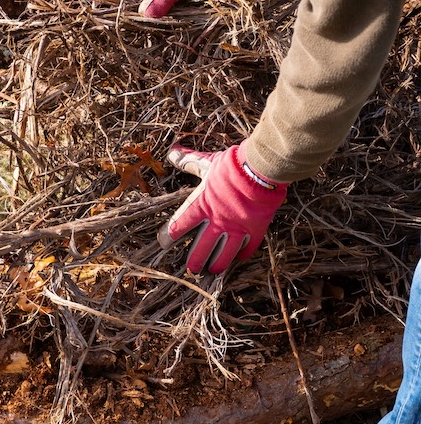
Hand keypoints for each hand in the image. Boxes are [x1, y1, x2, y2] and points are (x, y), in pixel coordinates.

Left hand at [158, 141, 287, 273]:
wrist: (261, 169)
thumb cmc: (232, 166)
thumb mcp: (207, 163)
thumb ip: (189, 162)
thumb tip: (172, 152)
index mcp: (201, 206)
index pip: (178, 226)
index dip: (168, 236)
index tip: (163, 242)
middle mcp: (216, 222)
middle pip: (200, 249)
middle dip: (194, 261)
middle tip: (190, 268)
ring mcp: (236, 228)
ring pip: (223, 255)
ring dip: (216, 265)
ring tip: (211, 271)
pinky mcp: (255, 230)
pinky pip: (247, 249)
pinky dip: (242, 255)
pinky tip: (239, 258)